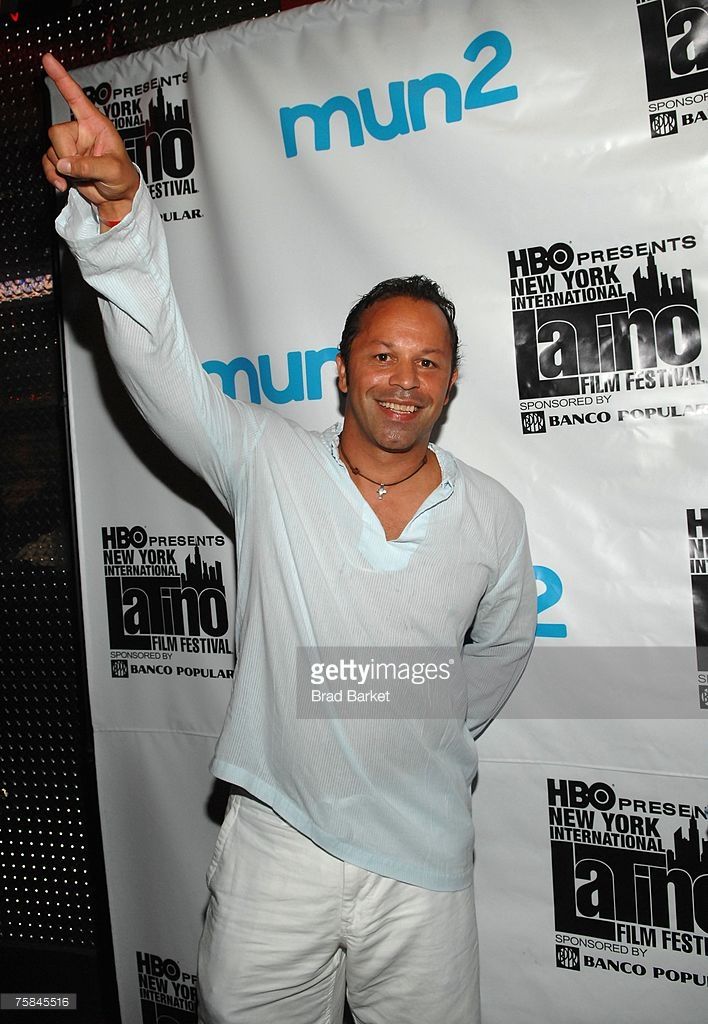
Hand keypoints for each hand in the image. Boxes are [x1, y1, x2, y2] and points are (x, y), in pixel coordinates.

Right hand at [42, 53, 139, 223]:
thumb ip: (88, 166)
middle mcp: (81, 132)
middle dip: (66, 153)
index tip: (48, 60)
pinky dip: (53, 175)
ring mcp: (71, 147)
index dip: (62, 78)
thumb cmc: (122, 178)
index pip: (76, 97)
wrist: (118, 198)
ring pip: (51, 150)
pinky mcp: (64, 161)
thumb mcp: (112, 170)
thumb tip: (64, 164)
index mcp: (96, 125)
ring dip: (62, 168)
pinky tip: (64, 184)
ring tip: (81, 177)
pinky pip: (48, 162)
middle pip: (57, 132)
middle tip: (82, 168)